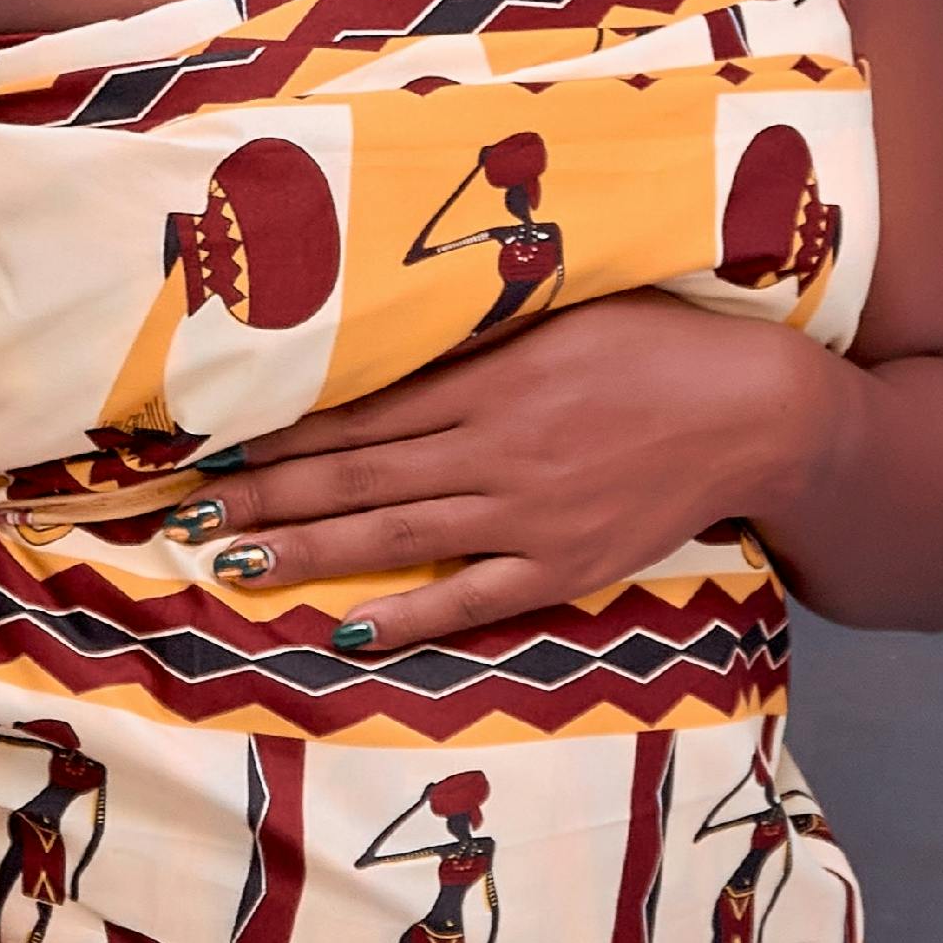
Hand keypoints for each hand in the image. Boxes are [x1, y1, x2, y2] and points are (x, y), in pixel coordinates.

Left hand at [188, 296, 845, 655]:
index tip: (214, 446)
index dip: (279, 435)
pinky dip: (411, 617)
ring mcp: (527, 515)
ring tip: (237, 565)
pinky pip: (473, 598)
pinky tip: (353, 630)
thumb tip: (383, 335)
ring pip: (395, 538)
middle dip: (267, 498)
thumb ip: (472, 335)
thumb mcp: (557, 313)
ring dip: (310, 554)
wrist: (751, 411)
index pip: (356, 414)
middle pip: (355, 478)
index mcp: (485, 380)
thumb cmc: (654, 343)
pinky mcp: (565, 567)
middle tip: (191, 517)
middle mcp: (493, 450)